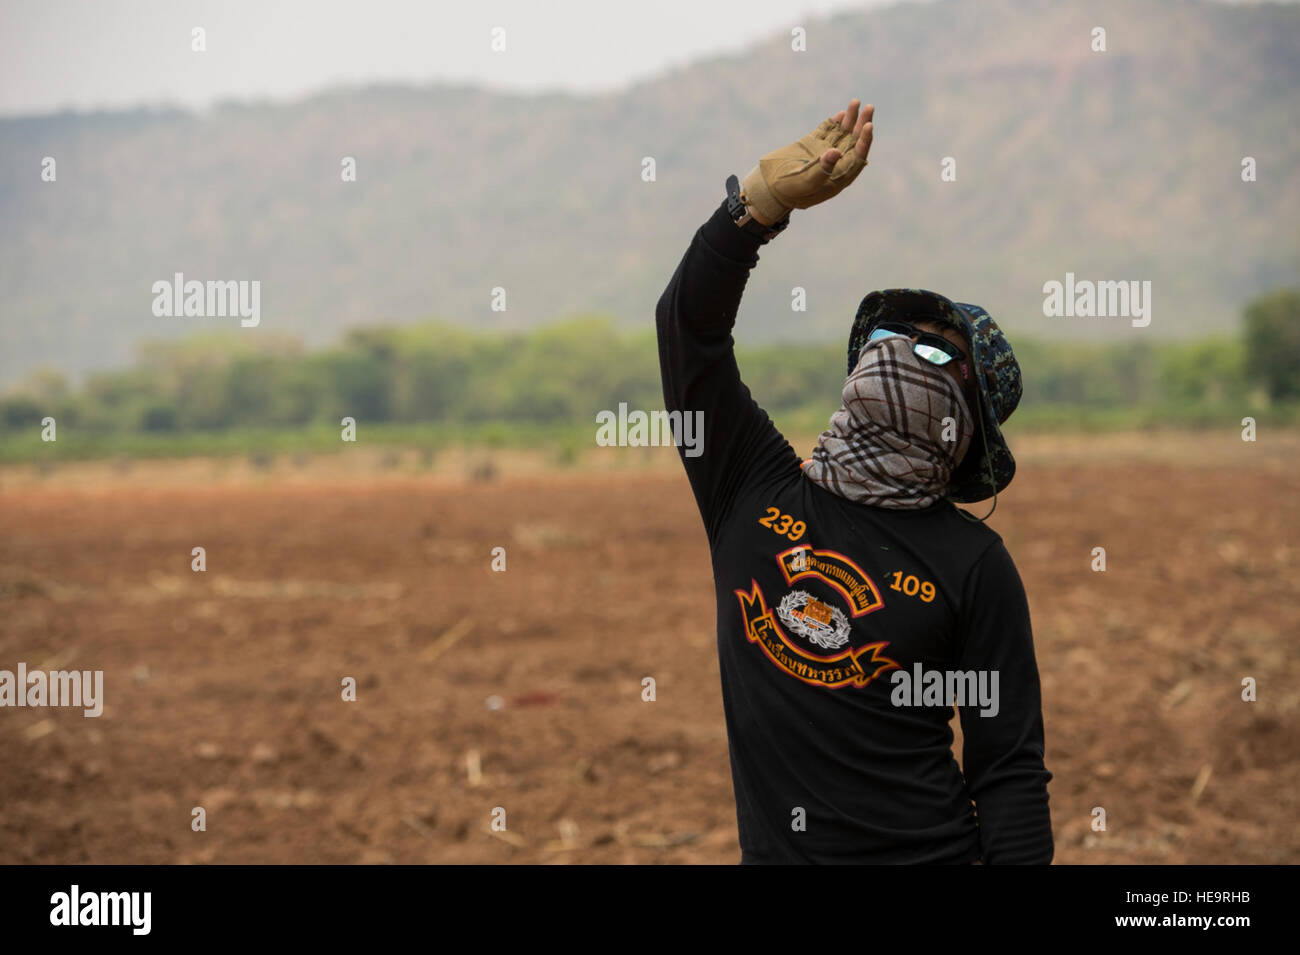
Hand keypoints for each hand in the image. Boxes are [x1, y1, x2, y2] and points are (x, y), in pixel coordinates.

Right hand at [742, 99, 873, 224]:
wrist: (769, 187)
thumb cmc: (788, 190)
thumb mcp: (805, 182)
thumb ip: (821, 169)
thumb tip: (836, 152)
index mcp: (838, 177)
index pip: (857, 157)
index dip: (865, 141)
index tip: (868, 125)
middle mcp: (834, 164)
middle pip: (853, 142)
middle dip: (861, 125)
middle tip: (869, 108)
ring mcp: (823, 153)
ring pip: (841, 134)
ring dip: (850, 119)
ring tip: (855, 102)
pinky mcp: (811, 145)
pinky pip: (827, 132)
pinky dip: (834, 123)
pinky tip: (842, 114)